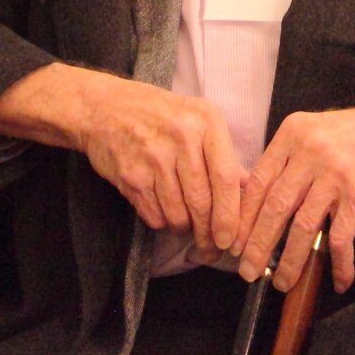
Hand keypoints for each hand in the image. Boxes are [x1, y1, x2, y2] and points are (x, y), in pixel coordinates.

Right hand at [0, 65, 244, 260]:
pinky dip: (161, 221)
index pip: (226, 178)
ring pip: (178, 215)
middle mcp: (181, 138)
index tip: (229, 239)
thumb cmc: (160, 115)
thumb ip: (224, 154)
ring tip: (183, 220)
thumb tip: (249, 190)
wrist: (105, 107)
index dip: (230, 215)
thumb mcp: (199, 119)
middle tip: (209, 247)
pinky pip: (154, 216)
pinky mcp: (131, 176)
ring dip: (183, 227)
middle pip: (202, 203)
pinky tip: (161, 207)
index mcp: (206, 122)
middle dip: (207, 234)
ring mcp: (153, 157)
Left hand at [236, 100, 354, 293]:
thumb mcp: (315, 133)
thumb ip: (288, 160)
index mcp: (292, 135)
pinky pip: (340, 237)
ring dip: (291, 260)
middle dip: (259, 245)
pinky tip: (339, 281)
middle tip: (248, 272)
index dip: (243, 217)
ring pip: (303, 226)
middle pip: (275, 207)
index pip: (258, 181)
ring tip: (283, 283)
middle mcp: (310, 151)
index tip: (234, 244)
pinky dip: (339, 263)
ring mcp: (335, 173)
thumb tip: (257, 203)